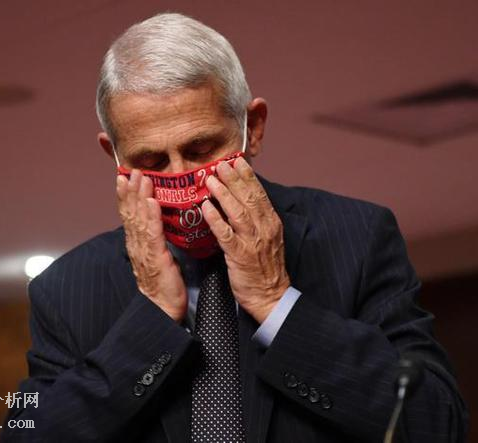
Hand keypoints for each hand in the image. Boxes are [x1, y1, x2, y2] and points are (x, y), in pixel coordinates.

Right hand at [117, 170, 187, 322]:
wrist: (161, 309)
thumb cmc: (162, 284)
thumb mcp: (155, 256)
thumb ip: (153, 239)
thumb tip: (156, 222)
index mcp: (136, 243)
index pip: (128, 215)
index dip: (125, 195)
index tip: (125, 177)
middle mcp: (136, 244)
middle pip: (130, 213)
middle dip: (131, 190)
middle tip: (132, 170)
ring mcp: (143, 250)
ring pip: (139, 219)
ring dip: (140, 196)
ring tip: (141, 178)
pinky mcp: (155, 257)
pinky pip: (152, 233)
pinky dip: (151, 216)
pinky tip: (152, 201)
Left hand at [202, 158, 289, 323]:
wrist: (270, 296)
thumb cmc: (265, 268)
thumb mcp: (268, 239)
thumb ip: (257, 220)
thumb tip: (242, 200)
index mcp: (271, 223)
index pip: (259, 194)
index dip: (247, 176)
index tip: (236, 161)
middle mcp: (264, 229)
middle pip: (248, 198)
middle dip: (233, 179)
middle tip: (220, 164)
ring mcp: (252, 242)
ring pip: (237, 212)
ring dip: (223, 194)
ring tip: (210, 180)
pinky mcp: (240, 256)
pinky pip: (226, 234)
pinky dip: (216, 219)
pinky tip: (206, 208)